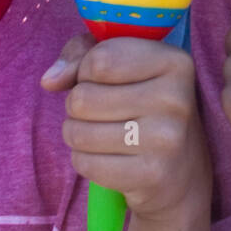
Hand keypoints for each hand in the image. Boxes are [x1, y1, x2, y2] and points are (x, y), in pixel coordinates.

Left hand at [41, 35, 208, 222]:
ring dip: (77, 133)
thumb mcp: (122, 63)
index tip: (102, 80)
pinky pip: (85, 164)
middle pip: (83, 98)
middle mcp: (176, 98)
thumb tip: (49, 81)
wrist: (181, 170)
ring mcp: (167, 139)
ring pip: (78, 133)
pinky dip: (84, 160)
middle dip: (77, 105)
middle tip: (98, 111)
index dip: (86, 70)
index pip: (99, 60)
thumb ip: (81, 55)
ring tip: (98, 133)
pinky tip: (106, 157)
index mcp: (175, 61)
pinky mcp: (152, 175)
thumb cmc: (143, 103)